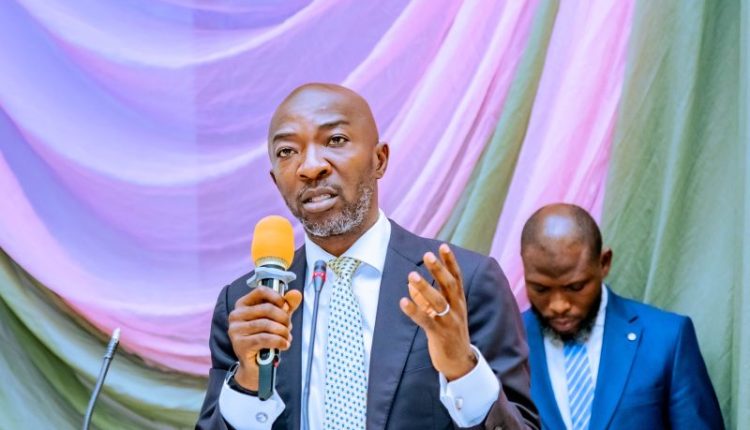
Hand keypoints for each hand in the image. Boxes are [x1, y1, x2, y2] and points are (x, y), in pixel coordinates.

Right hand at [228, 286, 302, 390]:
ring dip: (282, 331)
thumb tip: (296, 294)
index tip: (286, 307)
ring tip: (287, 337)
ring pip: (266, 324)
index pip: (261, 291)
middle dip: (283, 318)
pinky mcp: (240, 344)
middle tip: (289, 326)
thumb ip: (287, 306)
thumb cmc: (265, 340)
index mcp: (243, 305)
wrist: (256, 367)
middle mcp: (236, 315)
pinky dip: (278, 341)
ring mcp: (236, 330)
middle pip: (266, 308)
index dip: (277, 297)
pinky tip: (284, 345)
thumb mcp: (278, 320)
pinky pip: (264, 338)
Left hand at [399, 244, 475, 380]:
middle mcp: (456, 308)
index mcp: (459, 300)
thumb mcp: (442, 312)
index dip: (450, 261)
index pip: (456, 277)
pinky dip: (414, 310)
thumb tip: (410, 282)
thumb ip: (426, 297)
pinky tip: (403, 302)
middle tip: (427, 255)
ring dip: (424, 287)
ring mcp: (449, 321)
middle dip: (438, 269)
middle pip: (449, 285)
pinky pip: (426, 321)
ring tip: (411, 275)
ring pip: (437, 301)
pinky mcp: (440, 334)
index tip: (443, 246)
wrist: (460, 362)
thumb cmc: (449, 332)